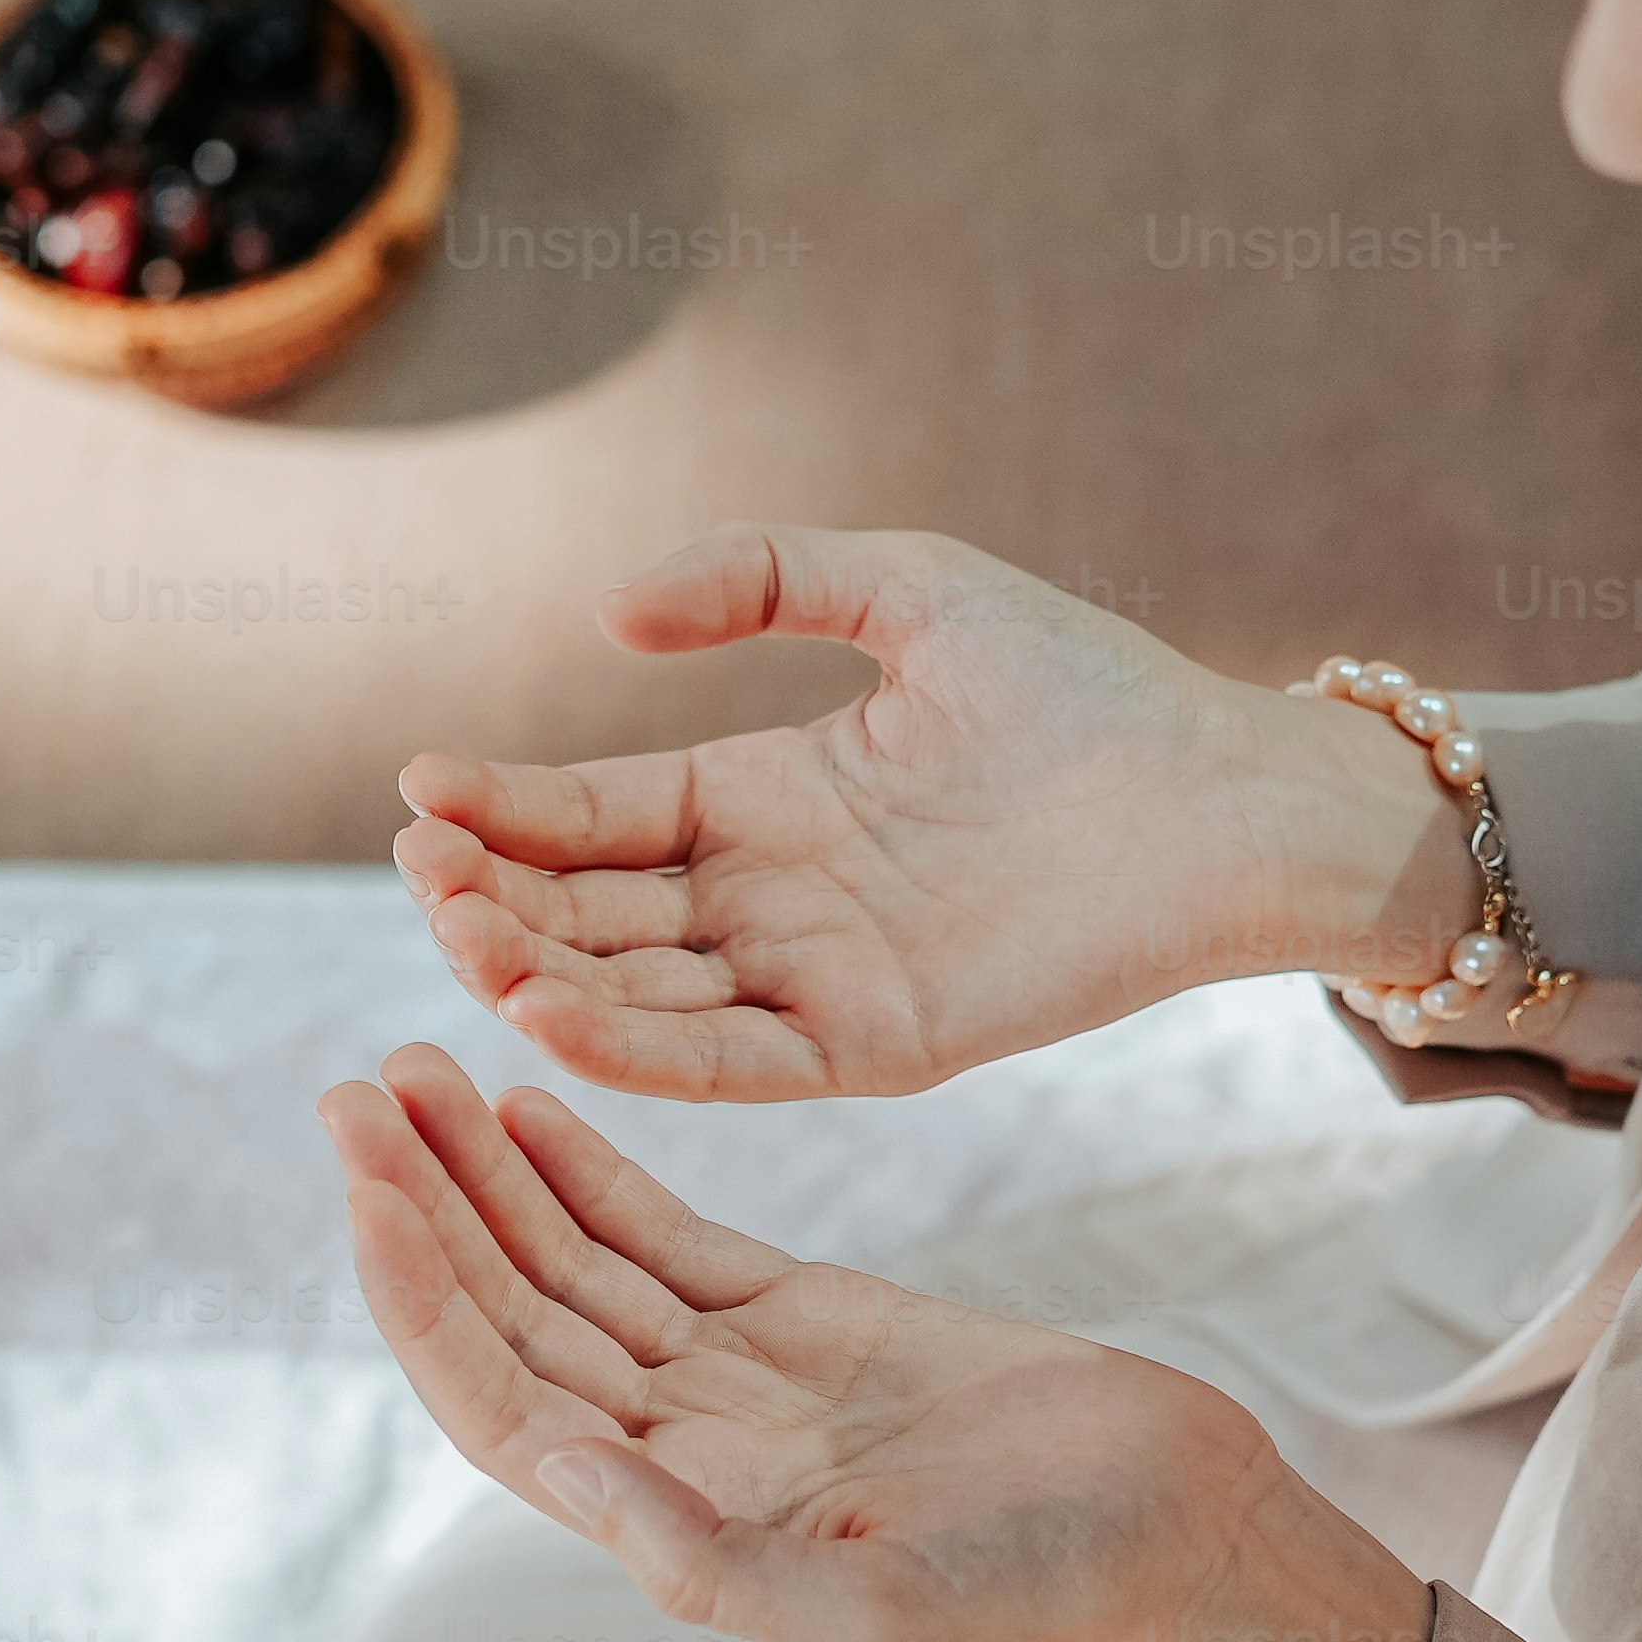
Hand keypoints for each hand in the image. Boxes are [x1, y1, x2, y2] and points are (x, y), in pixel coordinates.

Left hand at [319, 1043, 1434, 1641]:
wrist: (1177, 1536)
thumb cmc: (1048, 1591)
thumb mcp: (875, 1608)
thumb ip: (708, 1561)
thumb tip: (557, 1470)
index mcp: (675, 1522)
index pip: (500, 1402)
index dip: (423, 1300)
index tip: (366, 1188)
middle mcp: (678, 1450)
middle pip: (510, 1317)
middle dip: (424, 1208)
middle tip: (350, 1092)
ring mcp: (735, 1379)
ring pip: (569, 1263)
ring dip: (484, 1174)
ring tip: (408, 1072)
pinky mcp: (800, 1314)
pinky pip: (660, 1235)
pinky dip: (586, 1167)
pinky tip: (522, 1097)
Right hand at [390, 527, 1470, 1100]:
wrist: (1224, 792)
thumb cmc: (1088, 686)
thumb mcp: (906, 591)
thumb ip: (763, 577)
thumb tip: (614, 613)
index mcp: (763, 799)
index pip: (596, 815)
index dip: (507, 805)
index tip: (417, 787)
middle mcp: (771, 902)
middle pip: (593, 914)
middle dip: (495, 897)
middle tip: (419, 869)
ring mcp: (817, 981)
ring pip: (641, 995)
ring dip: (540, 972)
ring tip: (456, 931)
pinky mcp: (876, 1046)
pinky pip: (734, 1064)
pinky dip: (640, 1049)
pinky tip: (554, 1012)